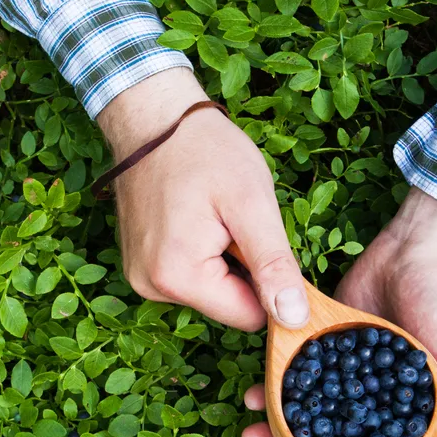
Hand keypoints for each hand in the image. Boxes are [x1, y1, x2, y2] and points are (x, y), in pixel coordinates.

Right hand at [97, 68, 307, 330]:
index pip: (249, 317)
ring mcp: (142, 278)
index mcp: (177, 277)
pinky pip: (190, 277)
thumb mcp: (251, 204)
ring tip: (215, 215)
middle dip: (244, 269)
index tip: (264, 242)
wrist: (153, 117)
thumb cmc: (205, 150)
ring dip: (225, 260)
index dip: (270, 286)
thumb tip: (294, 320)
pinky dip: (205, 254)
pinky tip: (200, 219)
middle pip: (228, 305)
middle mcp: (152, 288)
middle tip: (235, 221)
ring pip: (211, 292)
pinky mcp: (141, 267)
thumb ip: (274, 265)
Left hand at [241, 188, 436, 436]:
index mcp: (413, 428)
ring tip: (249, 435)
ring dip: (277, 434)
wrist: (423, 247)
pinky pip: (296, 380)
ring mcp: (349, 383)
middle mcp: (378, 413)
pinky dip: (274, 391)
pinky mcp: (327, 351)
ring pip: (307, 423)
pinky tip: (254, 393)